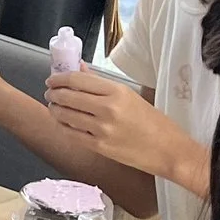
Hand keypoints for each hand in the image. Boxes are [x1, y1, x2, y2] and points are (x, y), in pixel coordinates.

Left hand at [45, 69, 182, 174]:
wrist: (169, 150)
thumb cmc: (153, 122)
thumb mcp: (130, 96)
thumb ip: (101, 84)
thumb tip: (78, 69)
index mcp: (117, 92)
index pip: (77, 80)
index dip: (59, 78)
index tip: (52, 79)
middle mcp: (108, 109)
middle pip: (67, 96)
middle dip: (53, 94)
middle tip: (50, 93)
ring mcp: (102, 129)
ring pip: (65, 115)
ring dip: (55, 110)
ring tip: (54, 107)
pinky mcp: (99, 147)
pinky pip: (71, 134)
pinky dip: (63, 126)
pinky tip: (63, 122)